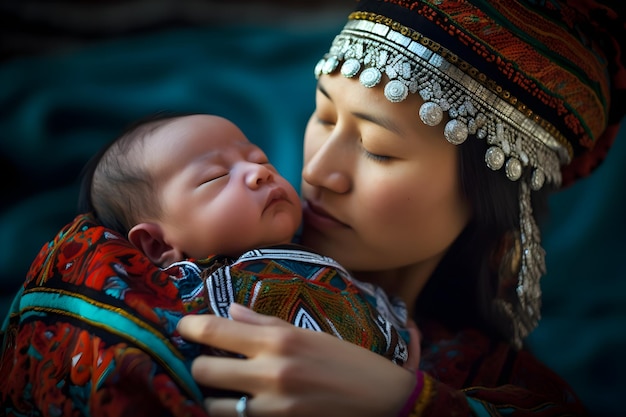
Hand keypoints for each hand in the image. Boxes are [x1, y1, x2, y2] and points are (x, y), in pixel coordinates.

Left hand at [177, 303, 419, 416]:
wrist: (381, 398)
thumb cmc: (346, 359)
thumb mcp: (308, 333)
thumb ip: (264, 323)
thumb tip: (230, 312)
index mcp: (278, 339)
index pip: (214, 331)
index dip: (189, 327)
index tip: (183, 326)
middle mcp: (270, 372)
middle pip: (203, 371)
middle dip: (198, 365)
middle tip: (207, 360)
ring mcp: (272, 406)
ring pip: (212, 405)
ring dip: (213, 395)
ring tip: (224, 386)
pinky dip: (233, 412)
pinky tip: (243, 402)